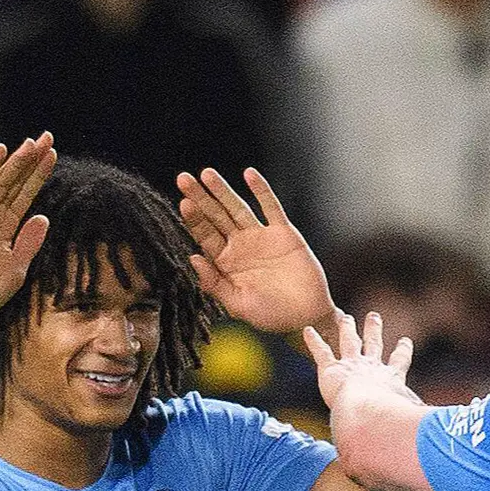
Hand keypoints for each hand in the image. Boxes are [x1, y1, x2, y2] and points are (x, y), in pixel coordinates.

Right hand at [0, 137, 56, 325]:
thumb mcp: (18, 266)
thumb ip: (30, 241)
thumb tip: (43, 216)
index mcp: (5, 227)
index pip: (25, 194)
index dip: (38, 174)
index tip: (51, 155)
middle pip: (15, 181)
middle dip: (31, 159)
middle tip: (47, 136)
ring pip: (0, 180)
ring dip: (16, 160)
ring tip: (33, 141)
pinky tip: (1, 151)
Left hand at [177, 167, 333, 336]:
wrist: (306, 317)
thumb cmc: (271, 316)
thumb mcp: (238, 304)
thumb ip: (214, 283)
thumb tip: (192, 257)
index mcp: (226, 264)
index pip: (205, 236)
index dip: (194, 219)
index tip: (184, 203)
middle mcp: (240, 246)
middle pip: (216, 216)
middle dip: (200, 198)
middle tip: (183, 179)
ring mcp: (261, 237)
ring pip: (238, 208)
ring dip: (222, 191)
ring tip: (206, 174)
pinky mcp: (283, 232)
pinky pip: (271, 207)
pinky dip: (261, 190)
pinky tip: (249, 174)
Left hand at [298, 310, 415, 418]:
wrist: (366, 412)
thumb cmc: (389, 419)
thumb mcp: (412, 418)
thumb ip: (421, 421)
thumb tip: (441, 433)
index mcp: (391, 379)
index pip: (399, 362)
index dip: (402, 351)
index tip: (405, 340)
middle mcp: (371, 368)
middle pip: (373, 344)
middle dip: (373, 330)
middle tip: (373, 316)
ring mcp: (351, 366)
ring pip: (348, 341)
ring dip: (346, 328)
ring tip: (345, 318)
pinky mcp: (331, 370)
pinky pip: (321, 351)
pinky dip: (314, 341)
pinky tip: (307, 331)